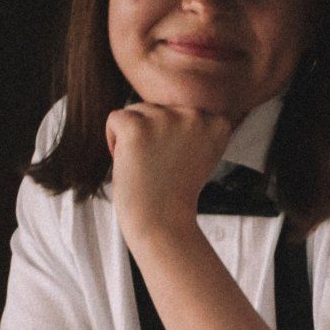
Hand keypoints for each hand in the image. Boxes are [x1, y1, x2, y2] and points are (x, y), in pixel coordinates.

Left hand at [106, 102, 230, 248]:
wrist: (162, 224)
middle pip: (158, 109)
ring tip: (146, 166)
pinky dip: (114, 141)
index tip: (179, 164)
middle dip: (152, 136)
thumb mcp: (199, 154)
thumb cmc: (175, 194)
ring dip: (134, 139)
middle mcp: (195, 115)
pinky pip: (115, 118)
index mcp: (216, 122)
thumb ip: (192, 127)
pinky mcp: (137, 127)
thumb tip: (169, 106)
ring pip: (137, 112)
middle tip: (160, 168)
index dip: (172, 138)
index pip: (180, 111)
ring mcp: (165, 119)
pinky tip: (128, 162)